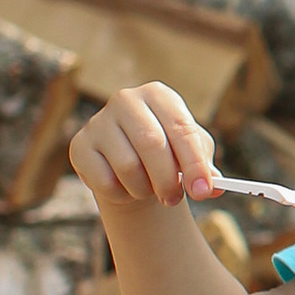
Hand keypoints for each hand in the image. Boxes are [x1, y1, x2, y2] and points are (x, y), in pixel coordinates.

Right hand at [69, 82, 218, 208]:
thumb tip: (214, 187)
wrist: (130, 161)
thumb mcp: (192, 155)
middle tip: (174, 200)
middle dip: (168, 179)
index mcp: (159, 95)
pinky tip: (125, 187)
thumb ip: (205, 169)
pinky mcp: (80, 146)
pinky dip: (121, 194)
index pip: (181, 127)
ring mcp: (98, 121)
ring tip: (149, 189)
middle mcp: (126, 100)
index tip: (203, 191)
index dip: (194, 163)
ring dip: (144, 189)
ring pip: (128, 166)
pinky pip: (105, 181)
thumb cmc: (168, 153)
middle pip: (152, 144)